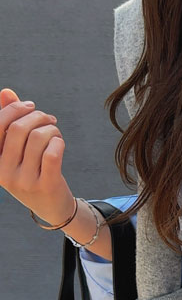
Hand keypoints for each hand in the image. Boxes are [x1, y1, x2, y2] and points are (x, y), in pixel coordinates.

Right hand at [0, 93, 109, 260]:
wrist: (52, 207)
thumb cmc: (32, 170)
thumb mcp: (16, 149)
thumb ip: (9, 120)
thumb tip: (5, 92)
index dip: (15, 108)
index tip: (29, 106)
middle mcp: (4, 173)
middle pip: (19, 128)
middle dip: (37, 116)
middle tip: (48, 120)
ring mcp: (24, 182)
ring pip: (38, 137)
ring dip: (51, 129)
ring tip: (54, 133)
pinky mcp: (45, 186)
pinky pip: (52, 152)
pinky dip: (58, 141)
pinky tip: (58, 143)